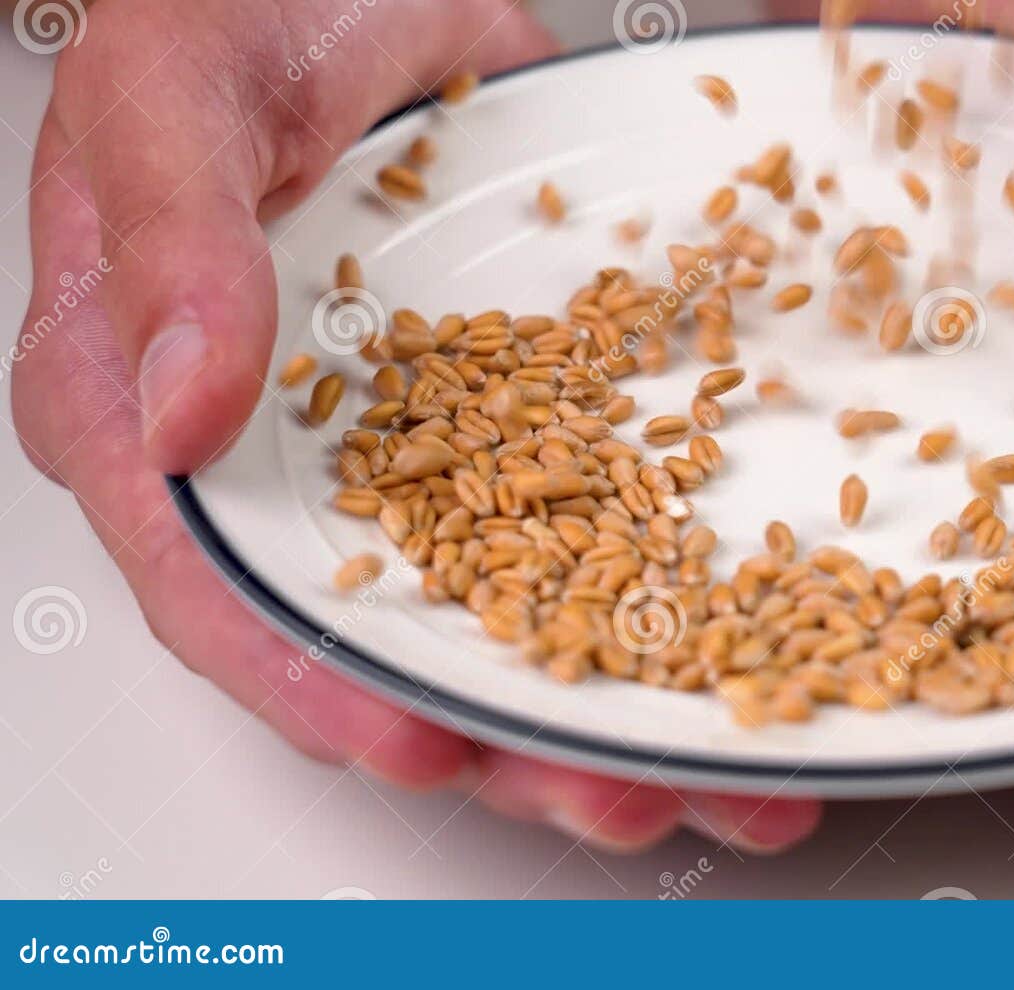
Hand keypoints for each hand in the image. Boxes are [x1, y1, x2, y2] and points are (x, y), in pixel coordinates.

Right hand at [11, 0, 819, 853]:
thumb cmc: (225, 14)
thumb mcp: (173, 98)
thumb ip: (168, 247)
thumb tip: (176, 416)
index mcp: (154, 411)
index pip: (215, 587)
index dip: (313, 684)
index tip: (418, 743)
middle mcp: (286, 459)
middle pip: (383, 641)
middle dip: (503, 736)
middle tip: (616, 797)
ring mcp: (411, 442)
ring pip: (502, 600)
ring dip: (606, 696)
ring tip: (716, 769)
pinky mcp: (509, 408)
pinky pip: (586, 507)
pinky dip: (660, 577)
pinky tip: (745, 631)